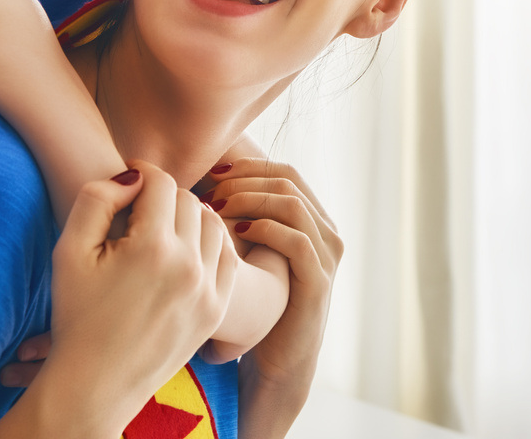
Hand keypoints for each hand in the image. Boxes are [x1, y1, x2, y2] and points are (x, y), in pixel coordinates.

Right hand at [1, 161, 237, 410]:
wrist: (95, 383)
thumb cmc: (77, 314)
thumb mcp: (69, 250)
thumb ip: (96, 198)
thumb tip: (132, 177)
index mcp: (152, 248)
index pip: (161, 182)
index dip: (141, 174)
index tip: (127, 184)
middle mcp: (188, 266)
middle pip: (188, 199)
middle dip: (162, 196)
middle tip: (138, 210)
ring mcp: (208, 289)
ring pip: (212, 223)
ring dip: (189, 216)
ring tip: (161, 227)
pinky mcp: (216, 308)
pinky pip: (226, 255)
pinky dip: (209, 243)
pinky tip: (184, 248)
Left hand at [205, 158, 342, 438]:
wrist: (276, 363)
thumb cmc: (255, 306)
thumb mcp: (252, 252)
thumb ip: (243, 216)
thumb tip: (203, 181)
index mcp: (313, 220)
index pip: (284, 171)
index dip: (248, 165)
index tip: (211, 172)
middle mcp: (327, 233)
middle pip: (287, 181)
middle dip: (244, 179)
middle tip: (209, 190)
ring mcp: (327, 257)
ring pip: (292, 204)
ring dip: (250, 199)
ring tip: (217, 208)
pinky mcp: (318, 282)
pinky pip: (297, 241)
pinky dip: (265, 228)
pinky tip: (236, 231)